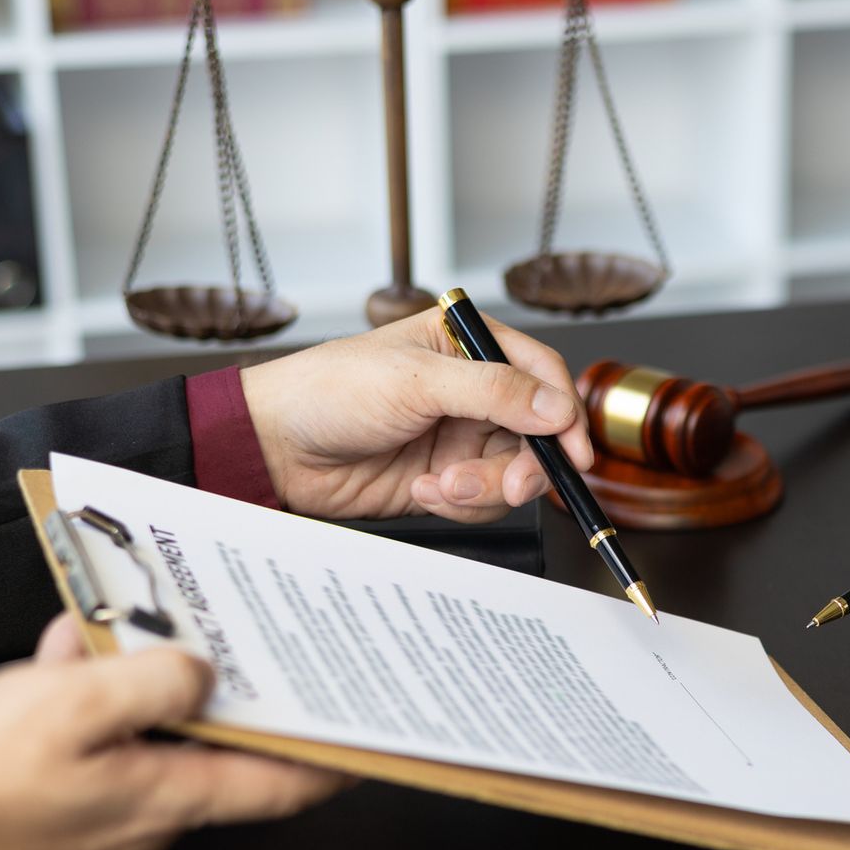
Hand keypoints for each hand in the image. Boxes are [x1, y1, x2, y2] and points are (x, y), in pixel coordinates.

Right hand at [0, 616, 349, 849]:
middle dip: (208, 694)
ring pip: (143, 746)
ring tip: (103, 638)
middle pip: (209, 753)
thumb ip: (148, 683)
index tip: (368, 739)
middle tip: (215, 644)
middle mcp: (148, 825)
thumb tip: (200, 675)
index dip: (330, 761)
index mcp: (168, 798)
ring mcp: (102, 831)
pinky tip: (54, 668)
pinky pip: (94, 759)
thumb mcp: (68, 705)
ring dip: (133, 694)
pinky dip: (85, 714)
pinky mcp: (58, 827)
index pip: (280, 786)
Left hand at [239, 306, 594, 522]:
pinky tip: (422, 491)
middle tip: (511, 483)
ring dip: (484, 488)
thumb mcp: (416, 381)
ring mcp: (459, 437)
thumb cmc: (330, 391)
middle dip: (523, 464)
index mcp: (467, 345)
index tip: (573, 451)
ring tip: (442, 485)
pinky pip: (481, 501)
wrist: (276, 448)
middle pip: (535, 434)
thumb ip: (493, 391)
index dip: (564, 413)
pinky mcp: (445, 478)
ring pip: (512, 473)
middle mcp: (471, 391)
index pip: (541, 374)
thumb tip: (556, 408)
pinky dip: (459, 504)